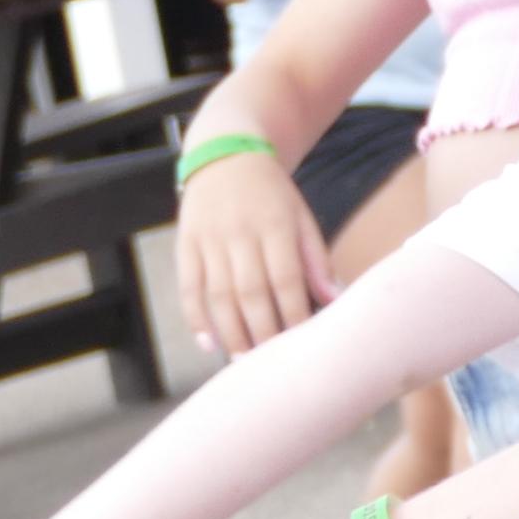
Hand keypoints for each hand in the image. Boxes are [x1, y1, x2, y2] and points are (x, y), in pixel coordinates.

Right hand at [176, 145, 334, 350]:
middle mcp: (240, 233)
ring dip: (231, 331)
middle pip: (250, 292)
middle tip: (270, 361)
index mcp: (275, 224)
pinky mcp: (185, 245)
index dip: (292, 313)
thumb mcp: (300, 216)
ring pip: (218, 295)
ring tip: (242, 358)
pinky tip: (208, 342)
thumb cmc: (271, 194)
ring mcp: (209, 240)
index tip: (300, 342)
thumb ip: (314, 258)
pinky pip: (188, 287)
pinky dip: (196, 318)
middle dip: (261, 330)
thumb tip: (332, 299)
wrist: (225, 156)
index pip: (285, 278)